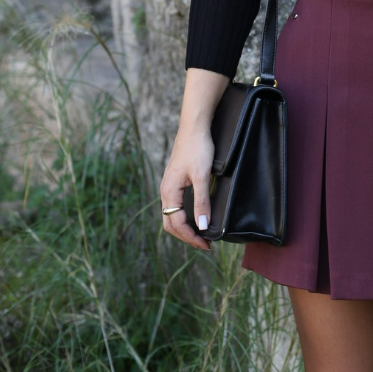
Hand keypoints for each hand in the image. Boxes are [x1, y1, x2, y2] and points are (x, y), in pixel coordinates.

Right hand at [160, 125, 215, 250]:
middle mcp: (165, 191)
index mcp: (169, 192)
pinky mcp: (175, 181)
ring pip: (172, 215)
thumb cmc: (198, 149)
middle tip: (204, 244)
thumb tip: (202, 226)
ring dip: (184, 228)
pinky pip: (175, 206)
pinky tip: (194, 216)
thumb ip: (201, 202)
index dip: (191, 237)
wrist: (194, 127)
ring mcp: (169, 186)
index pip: (176, 224)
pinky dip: (183, 217)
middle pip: (170, 223)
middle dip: (186, 236)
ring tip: (200, 234)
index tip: (206, 244)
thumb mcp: (202, 176)